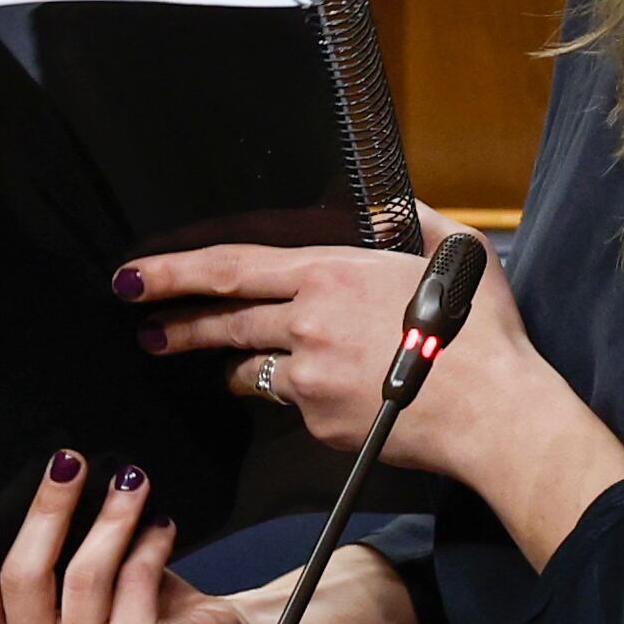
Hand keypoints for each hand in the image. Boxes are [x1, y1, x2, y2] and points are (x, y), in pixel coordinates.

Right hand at [0, 448, 263, 623]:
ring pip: (82, 575)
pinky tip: (162, 526)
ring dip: (111, 517)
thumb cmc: (144, 614)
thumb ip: (49, 560)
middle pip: (22, 576)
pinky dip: (149, 545)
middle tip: (68, 460)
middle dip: (46, 509)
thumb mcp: (82, 593)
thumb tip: (40, 480)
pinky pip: (131, 583)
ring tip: (132, 481)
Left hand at [129, 208, 623, 565]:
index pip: (230, 269)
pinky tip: (336, 396)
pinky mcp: (320, 423)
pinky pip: (295, 407)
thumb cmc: (482, 330)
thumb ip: (416, 219)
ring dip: (236, 368)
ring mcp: (309, 378)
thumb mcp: (455, 251)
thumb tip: (398, 200)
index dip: (173, 273)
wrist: (493, 409)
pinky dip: (303, 399)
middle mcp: (307, 323)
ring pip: (250, 371)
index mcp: (330, 273)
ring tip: (227, 367)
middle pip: (224, 325)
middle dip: (179, 326)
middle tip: (150, 331)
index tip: (131, 278)